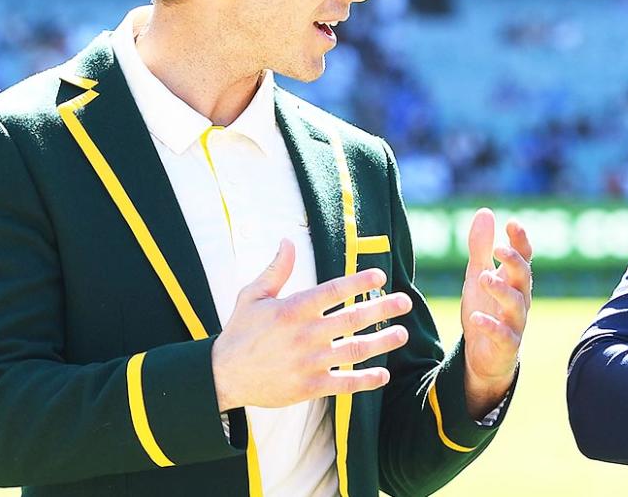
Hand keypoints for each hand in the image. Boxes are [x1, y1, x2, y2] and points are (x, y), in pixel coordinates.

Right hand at [211, 239, 412, 410]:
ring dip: (382, 342)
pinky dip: (366, 380)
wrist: (223, 376)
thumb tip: (288, 240)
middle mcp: (305, 335)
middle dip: (382, 308)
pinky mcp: (309, 386)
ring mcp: (309, 362)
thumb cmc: (241, 332)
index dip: (359, 282)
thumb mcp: (253, 296)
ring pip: (355, 350)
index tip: (380, 275)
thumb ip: (276, 270)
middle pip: (353, 319)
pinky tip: (383, 374)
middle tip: (404, 301)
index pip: (334, 291)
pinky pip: (344, 383)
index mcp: (293, 310)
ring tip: (402, 333)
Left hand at [460, 208, 532, 418]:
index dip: (520, 241)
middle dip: (514, 262)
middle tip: (498, 249)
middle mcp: (520, 299)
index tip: (512, 223)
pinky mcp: (507, 344)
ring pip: (516, 305)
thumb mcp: (478, 275)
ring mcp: (515, 322)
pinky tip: (476, 318)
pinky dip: (491, 326)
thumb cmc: (486, 309)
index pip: (524, 257)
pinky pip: (503, 335)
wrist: (483, 355)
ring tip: (484, 278)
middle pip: (524, 277)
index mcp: (514, 280)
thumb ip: (481, 247)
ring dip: (502, 290)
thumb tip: (486, 211)